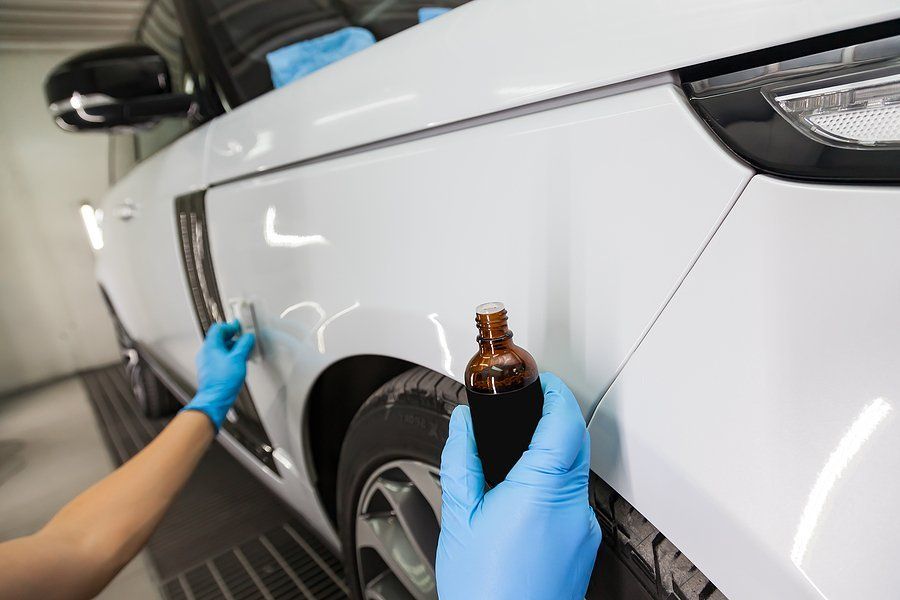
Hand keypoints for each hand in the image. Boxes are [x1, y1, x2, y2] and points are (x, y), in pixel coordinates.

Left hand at [183, 320, 254, 430]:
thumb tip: (248, 337)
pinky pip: (219, 358)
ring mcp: (206, 362)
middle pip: (219, 338)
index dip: (230, 326)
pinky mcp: (210, 371)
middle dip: (233, 337)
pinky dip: (228, 357)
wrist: (215, 399)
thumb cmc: (223, 381)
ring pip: (219, 349)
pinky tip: (237, 363)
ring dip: (232, 348)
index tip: (239, 326)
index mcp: (210, 346)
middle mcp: (206, 352)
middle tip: (243, 339)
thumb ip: (244, 345)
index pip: (218, 328)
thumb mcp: (238, 359)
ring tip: (243, 352)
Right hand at [436, 372, 600, 599]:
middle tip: (530, 406)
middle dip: (555, 418)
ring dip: (556, 451)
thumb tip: (463, 425)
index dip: (556, 394)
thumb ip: (462, 462)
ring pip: (577, 471)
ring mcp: (583, 530)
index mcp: (541, 493)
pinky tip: (526, 494)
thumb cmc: (484, 593)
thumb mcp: (459, 518)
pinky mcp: (583, 547)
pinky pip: (574, 499)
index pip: (564, 424)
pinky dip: (556, 483)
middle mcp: (573, 509)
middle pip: (575, 443)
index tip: (542, 380)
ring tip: (522, 450)